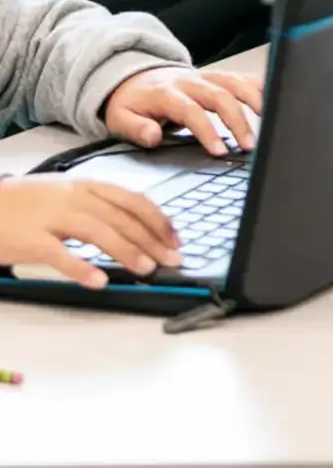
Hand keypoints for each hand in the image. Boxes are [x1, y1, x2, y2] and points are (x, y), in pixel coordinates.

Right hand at [0, 176, 180, 288]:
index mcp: (84, 186)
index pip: (132, 199)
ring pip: (99, 231)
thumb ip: (95, 207)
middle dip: (152, 239)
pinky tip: (100, 281)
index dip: (157, 219)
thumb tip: (131, 226)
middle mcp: (73, 197)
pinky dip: (82, 268)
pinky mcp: (30, 239)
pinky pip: (60, 254)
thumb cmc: (23, 205)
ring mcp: (51, 217)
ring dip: (127, 251)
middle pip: (121, 217)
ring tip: (147, 269)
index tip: (174, 237)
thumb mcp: (64, 196)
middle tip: (172, 259)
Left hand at [104, 65, 262, 155]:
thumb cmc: (133, 102)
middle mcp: (190, 82)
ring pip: (235, 83)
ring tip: (271, 120)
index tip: (221, 150)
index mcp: (167, 93)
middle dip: (238, 120)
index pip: (191, 111)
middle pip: (220, 96)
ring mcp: (206, 76)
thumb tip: (153, 136)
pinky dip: (258, 86)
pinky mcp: (218, 75)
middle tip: (250, 145)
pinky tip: (272, 100)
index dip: (208, 130)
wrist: (135, 77)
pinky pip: (241, 77)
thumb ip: (136, 128)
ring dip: (255, 100)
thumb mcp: (120, 118)